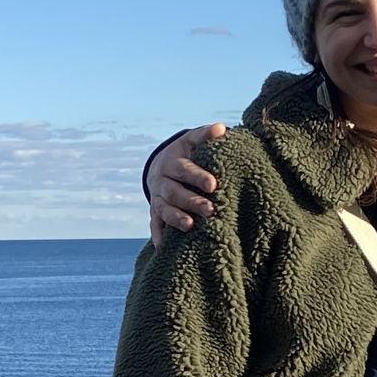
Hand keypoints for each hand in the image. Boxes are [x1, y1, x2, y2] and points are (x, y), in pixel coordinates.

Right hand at [148, 121, 227, 242]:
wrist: (162, 165)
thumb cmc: (187, 154)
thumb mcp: (193, 142)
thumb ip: (206, 135)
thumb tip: (222, 128)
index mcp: (172, 162)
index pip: (184, 170)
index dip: (197, 177)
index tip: (213, 184)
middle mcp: (162, 180)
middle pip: (175, 192)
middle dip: (192, 202)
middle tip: (211, 210)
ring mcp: (157, 198)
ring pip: (164, 209)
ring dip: (176, 218)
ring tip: (190, 226)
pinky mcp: (155, 212)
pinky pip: (154, 225)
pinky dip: (157, 235)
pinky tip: (162, 247)